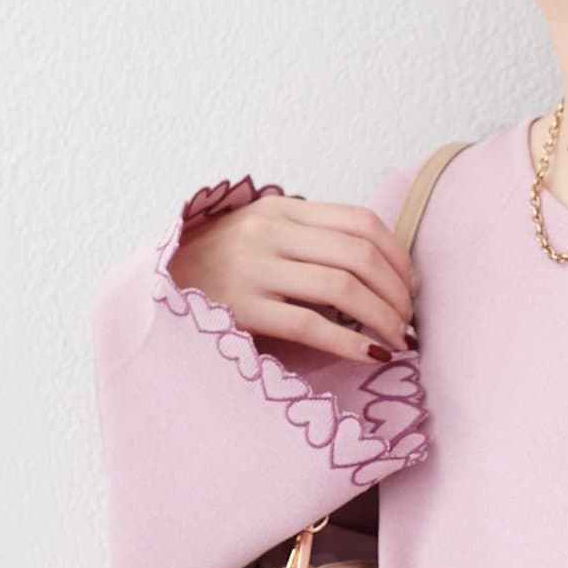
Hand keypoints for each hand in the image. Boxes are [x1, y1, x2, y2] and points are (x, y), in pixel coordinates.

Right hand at [168, 193, 418, 362]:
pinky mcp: (243, 307)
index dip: (399, 258)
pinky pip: (311, 325)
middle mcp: (269, 232)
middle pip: (360, 255)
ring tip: (398, 341)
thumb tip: (382, 270)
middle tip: (409, 322)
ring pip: (342, 288)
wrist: (156, 286)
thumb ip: (311, 242)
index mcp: (282, 210)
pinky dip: (351, 343)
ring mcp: (254, 268)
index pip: (361, 223)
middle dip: (397, 293)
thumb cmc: (219, 269)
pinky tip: (372, 357)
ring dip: (383, 318)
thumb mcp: (262, 238)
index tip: (412, 289)